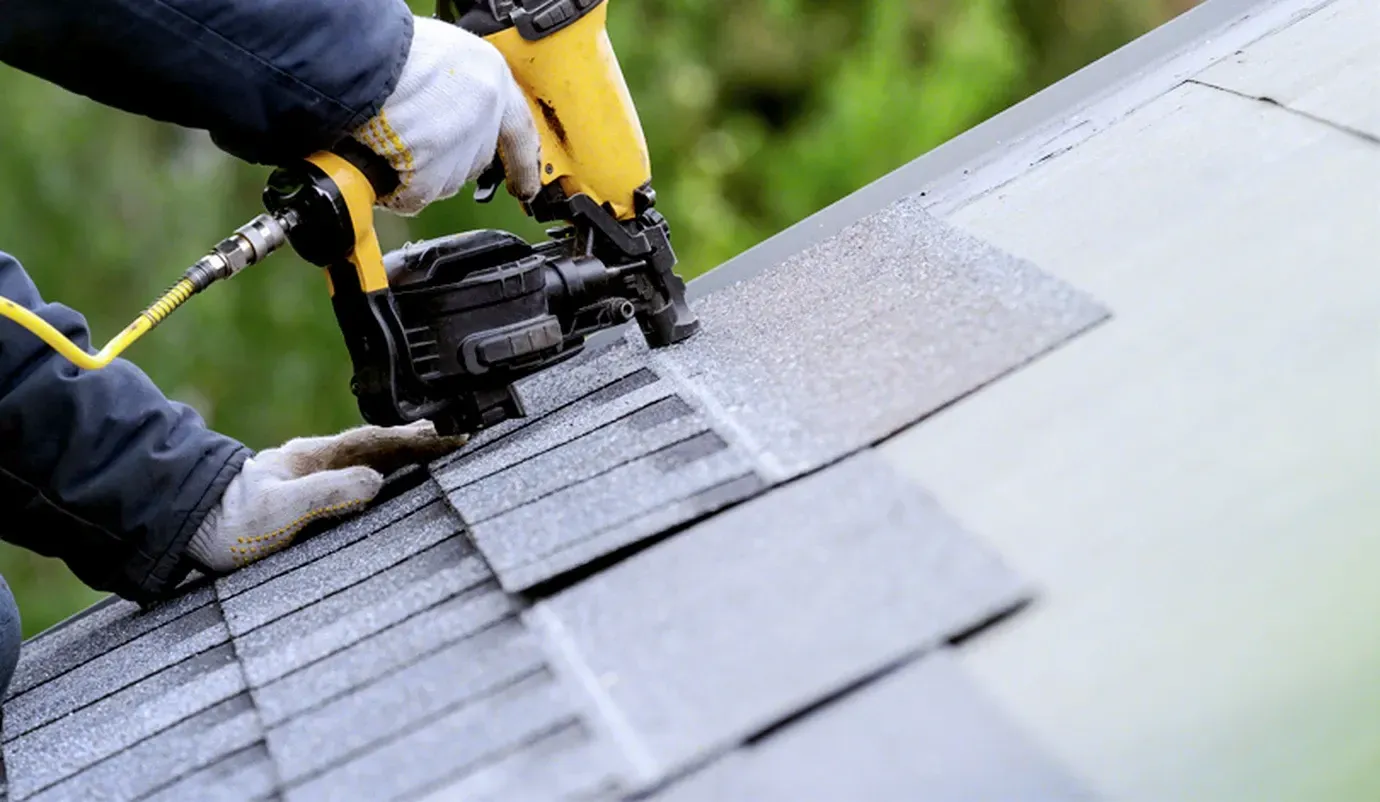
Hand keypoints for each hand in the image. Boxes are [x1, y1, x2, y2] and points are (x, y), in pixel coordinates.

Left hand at [186, 421, 465, 572]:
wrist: (183, 528)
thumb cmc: (226, 524)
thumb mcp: (279, 510)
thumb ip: (327, 494)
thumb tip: (375, 482)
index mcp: (314, 458)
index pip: (377, 443)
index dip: (417, 442)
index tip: (451, 439)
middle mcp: (312, 461)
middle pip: (375, 445)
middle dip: (413, 440)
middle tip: (449, 436)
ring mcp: (305, 476)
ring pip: (363, 458)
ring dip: (397, 453)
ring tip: (424, 449)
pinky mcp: (299, 495)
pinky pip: (350, 474)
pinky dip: (376, 470)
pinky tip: (378, 478)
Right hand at [350, 16, 542, 215]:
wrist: (365, 54)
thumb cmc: (392, 46)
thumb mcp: (443, 53)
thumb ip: (456, 84)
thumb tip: (448, 107)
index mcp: (491, 75)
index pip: (519, 130)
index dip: (523, 161)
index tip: (527, 185)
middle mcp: (485, 111)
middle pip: (476, 160)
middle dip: (447, 161)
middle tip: (415, 149)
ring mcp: (461, 143)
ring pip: (447, 181)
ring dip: (419, 175)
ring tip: (388, 147)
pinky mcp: (432, 168)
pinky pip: (418, 195)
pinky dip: (398, 192)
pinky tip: (382, 174)